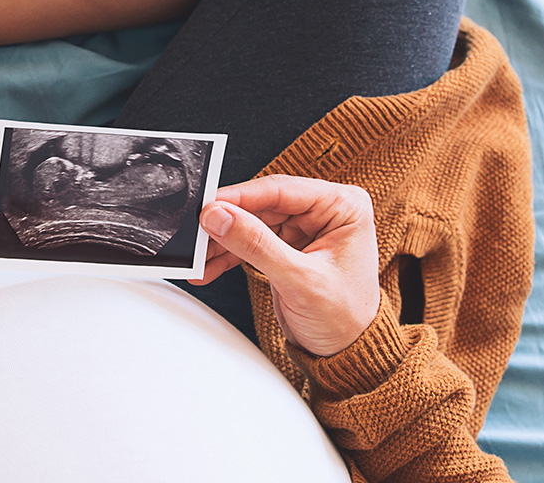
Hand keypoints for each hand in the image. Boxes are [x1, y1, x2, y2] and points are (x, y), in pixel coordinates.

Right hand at [195, 175, 380, 356]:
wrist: (346, 352)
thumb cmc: (345, 318)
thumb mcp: (299, 279)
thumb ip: (257, 244)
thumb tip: (220, 216)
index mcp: (343, 205)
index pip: (282, 190)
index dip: (240, 197)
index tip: (208, 206)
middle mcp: (325, 211)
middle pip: (262, 205)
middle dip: (228, 223)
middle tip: (197, 235)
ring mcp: (306, 228)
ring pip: (252, 223)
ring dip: (224, 241)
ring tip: (199, 257)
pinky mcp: (289, 247)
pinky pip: (252, 242)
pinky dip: (230, 255)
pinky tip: (209, 267)